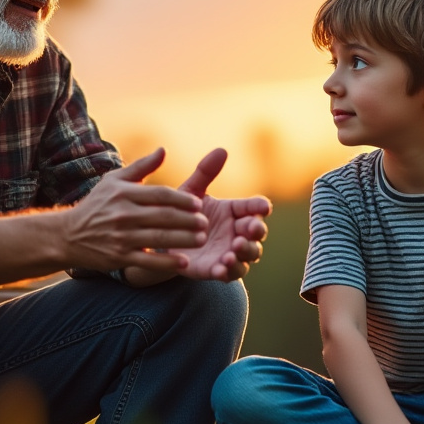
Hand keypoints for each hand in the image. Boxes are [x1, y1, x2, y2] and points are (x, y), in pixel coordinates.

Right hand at [64, 148, 208, 272]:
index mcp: (124, 193)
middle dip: (188, 220)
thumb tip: (163, 150)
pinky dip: (167, 263)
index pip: (160, 194)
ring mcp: (121, 237)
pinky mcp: (119, 257)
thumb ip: (141, 166)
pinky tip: (184, 263)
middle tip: (206, 223)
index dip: (182, 200)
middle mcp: (123, 214)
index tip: (199, 204)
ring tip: (201, 239)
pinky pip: (148, 261)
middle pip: (164, 216)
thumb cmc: (96, 205)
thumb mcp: (113, 180)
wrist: (68, 235)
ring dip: (183, 239)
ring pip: (159, 238)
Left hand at [169, 148, 271, 280]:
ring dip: (245, 253)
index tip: (263, 207)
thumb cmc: (180, 212)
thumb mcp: (191, 191)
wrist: (160, 238)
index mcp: (234, 211)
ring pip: (248, 256)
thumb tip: (222, 149)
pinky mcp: (215, 270)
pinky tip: (222, 267)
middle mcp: (236, 232)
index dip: (260, 207)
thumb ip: (205, 172)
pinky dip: (229, 271)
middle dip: (256, 231)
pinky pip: (229, 274)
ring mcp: (228, 252)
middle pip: (257, 233)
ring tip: (234, 249)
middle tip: (249, 229)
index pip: (254, 207)